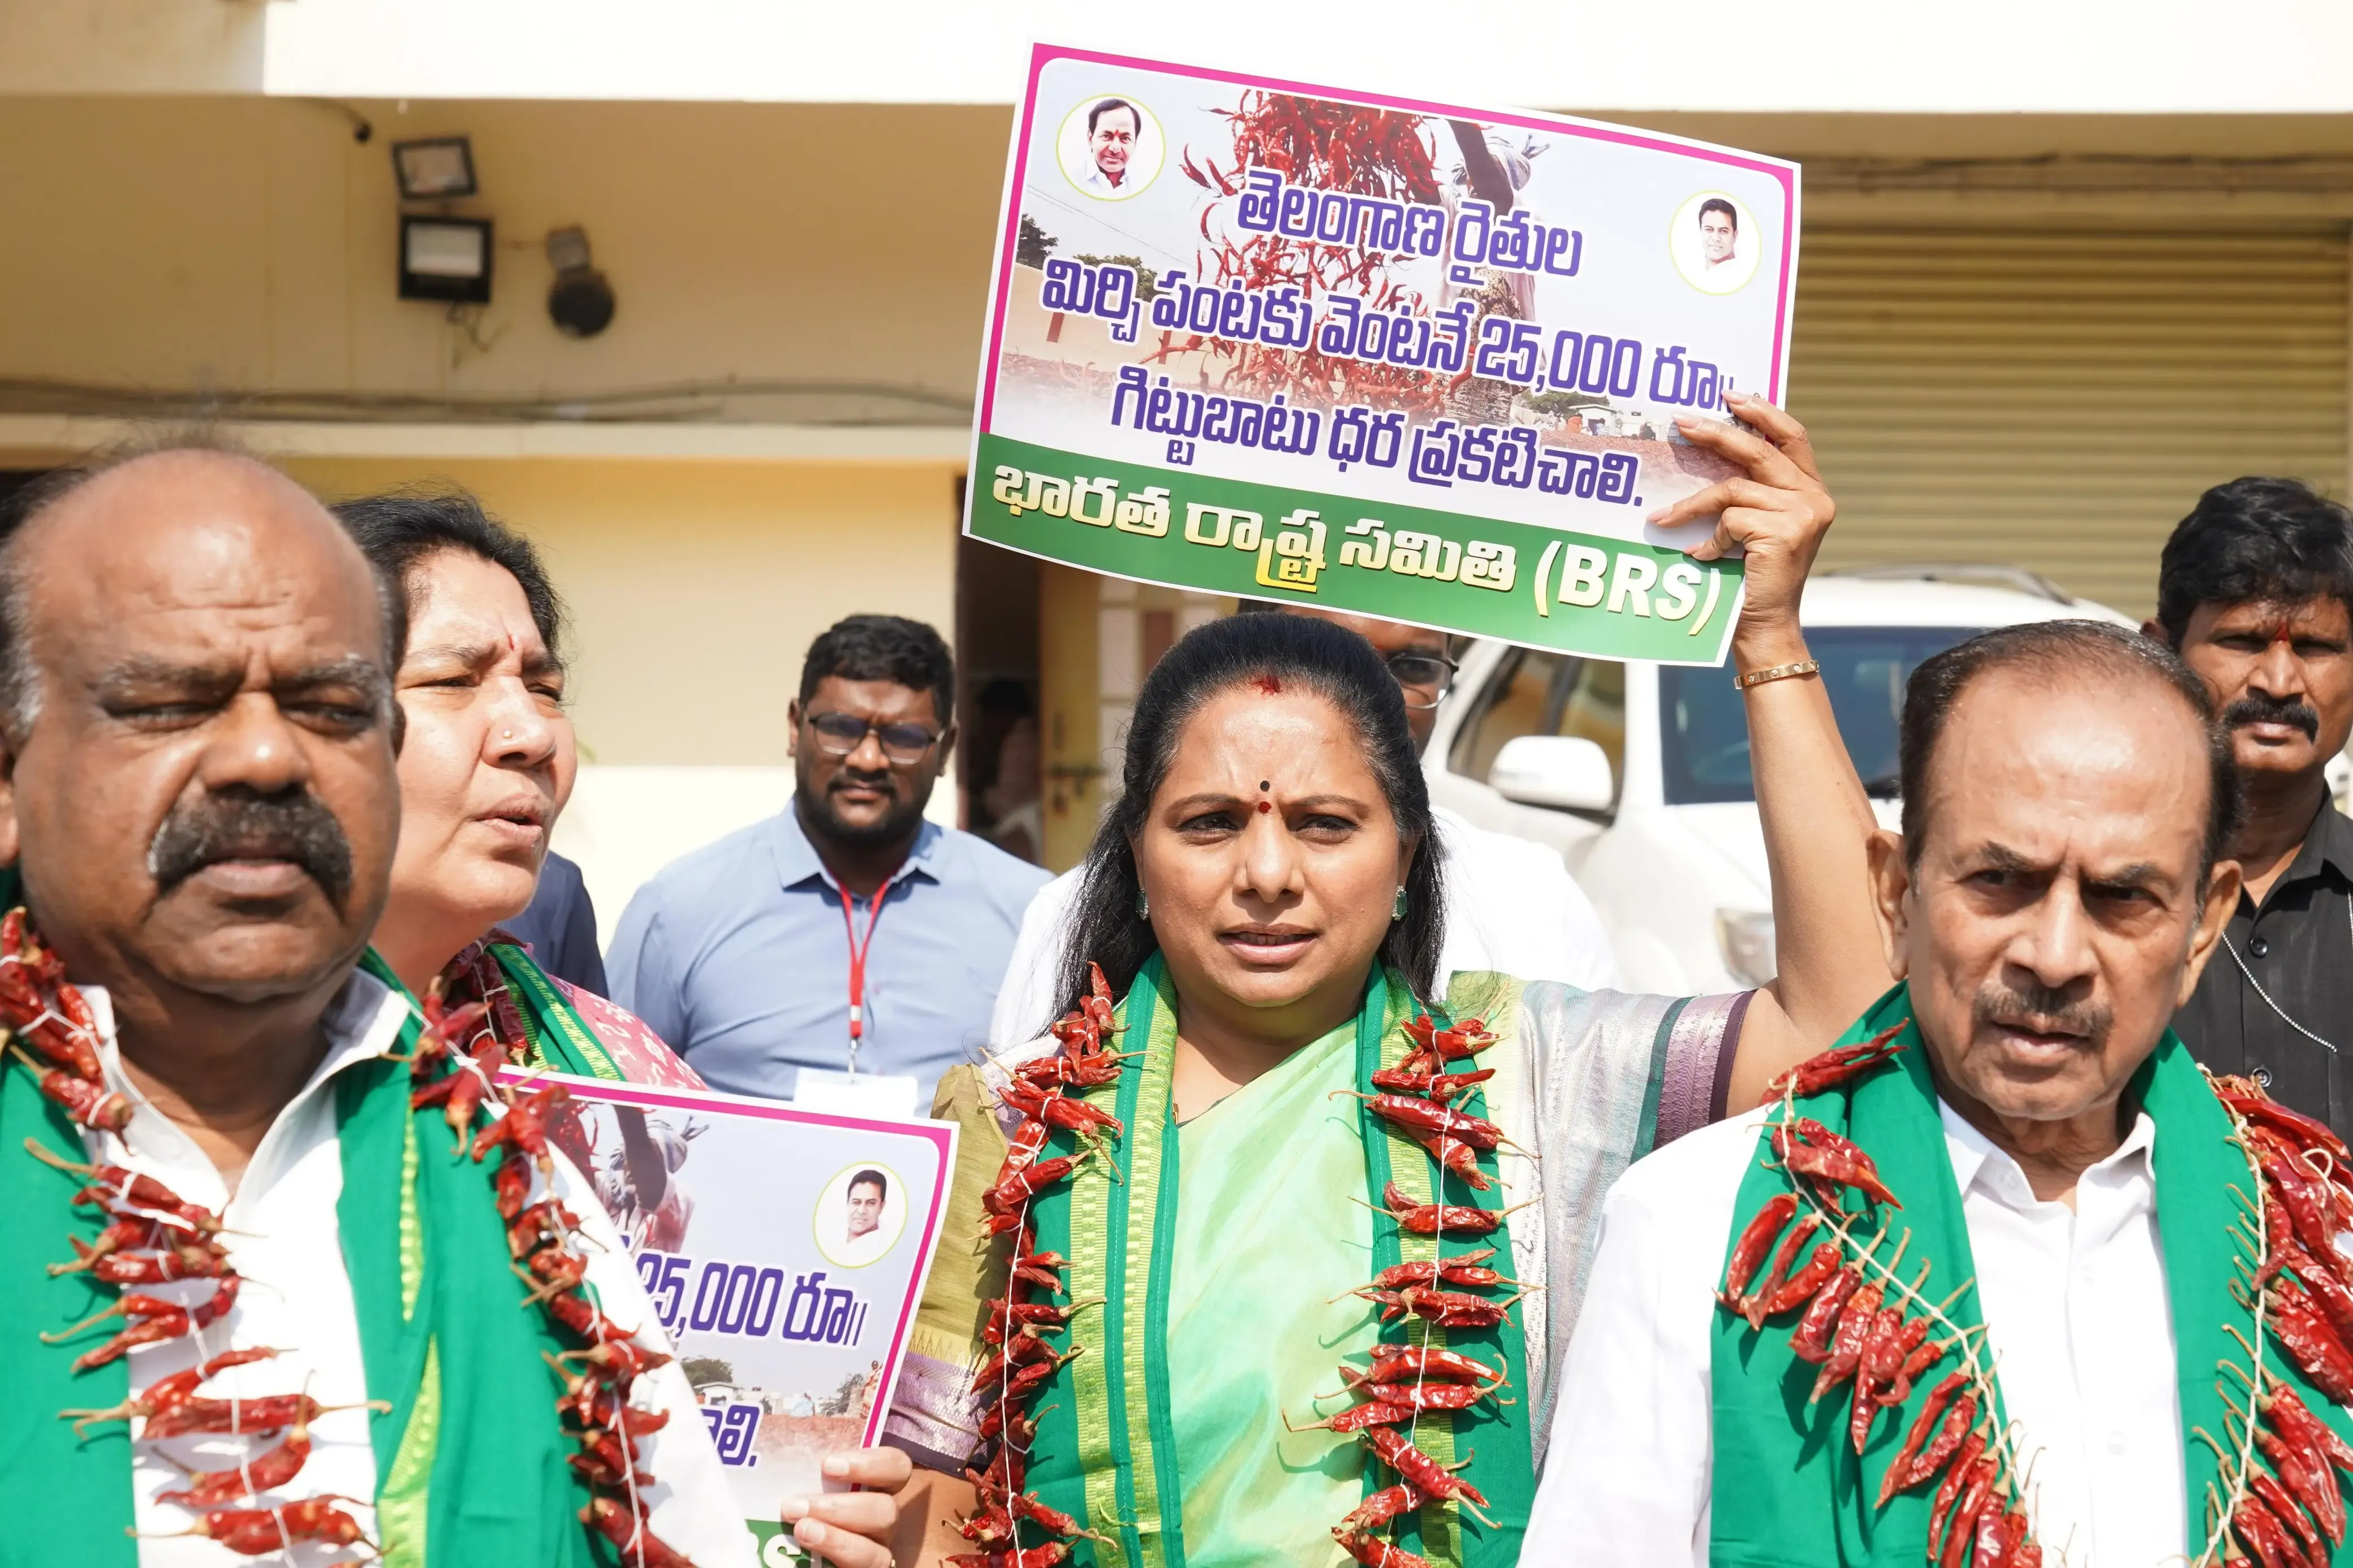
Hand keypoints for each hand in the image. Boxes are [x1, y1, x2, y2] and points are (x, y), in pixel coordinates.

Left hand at [781, 1447, 910, 1567]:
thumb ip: (802, 1465)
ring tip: (801, 1531)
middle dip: (841, 1508)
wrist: (780, 1551)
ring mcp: (874, 1554)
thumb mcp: (802, 1481)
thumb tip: (775, 1437)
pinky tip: (806, 1553)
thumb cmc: (795, 1507)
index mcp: (874, 1487)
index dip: (871, 1464)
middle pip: (886, 1511)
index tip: (828, 1466)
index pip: (896, 1467)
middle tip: (795, 1505)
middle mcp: (880, 1521)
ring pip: (876, 1552)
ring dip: (837, 1541)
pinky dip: (834, 1559)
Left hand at [1644, 394, 1834, 660]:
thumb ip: (1750, 489)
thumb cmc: (1753, 577)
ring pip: (1733, 489)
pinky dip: (1707, 539)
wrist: (1766, 626)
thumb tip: (1710, 445)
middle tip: (1682, 423)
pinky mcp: (1784, 533)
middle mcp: (1814, 497)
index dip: (1762, 412)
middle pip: (1759, 451)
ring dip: (1692, 504)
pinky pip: (1730, 520)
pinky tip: (1699, 556)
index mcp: (1811, 490)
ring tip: (1663, 518)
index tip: (1730, 395)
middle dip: (1717, 433)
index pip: (1792, 436)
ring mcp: (1802, 515)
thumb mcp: (1756, 524)